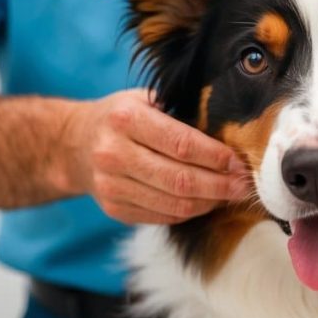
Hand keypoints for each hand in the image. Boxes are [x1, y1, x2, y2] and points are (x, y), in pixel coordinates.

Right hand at [61, 89, 248, 223]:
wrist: (73, 144)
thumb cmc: (121, 118)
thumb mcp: (145, 101)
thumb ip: (180, 115)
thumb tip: (231, 138)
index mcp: (125, 119)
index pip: (182, 144)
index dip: (216, 157)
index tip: (239, 163)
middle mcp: (113, 153)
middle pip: (180, 179)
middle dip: (220, 186)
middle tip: (244, 186)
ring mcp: (111, 185)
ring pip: (174, 204)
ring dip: (209, 202)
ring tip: (229, 196)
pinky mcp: (113, 208)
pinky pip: (163, 216)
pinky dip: (190, 212)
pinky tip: (206, 202)